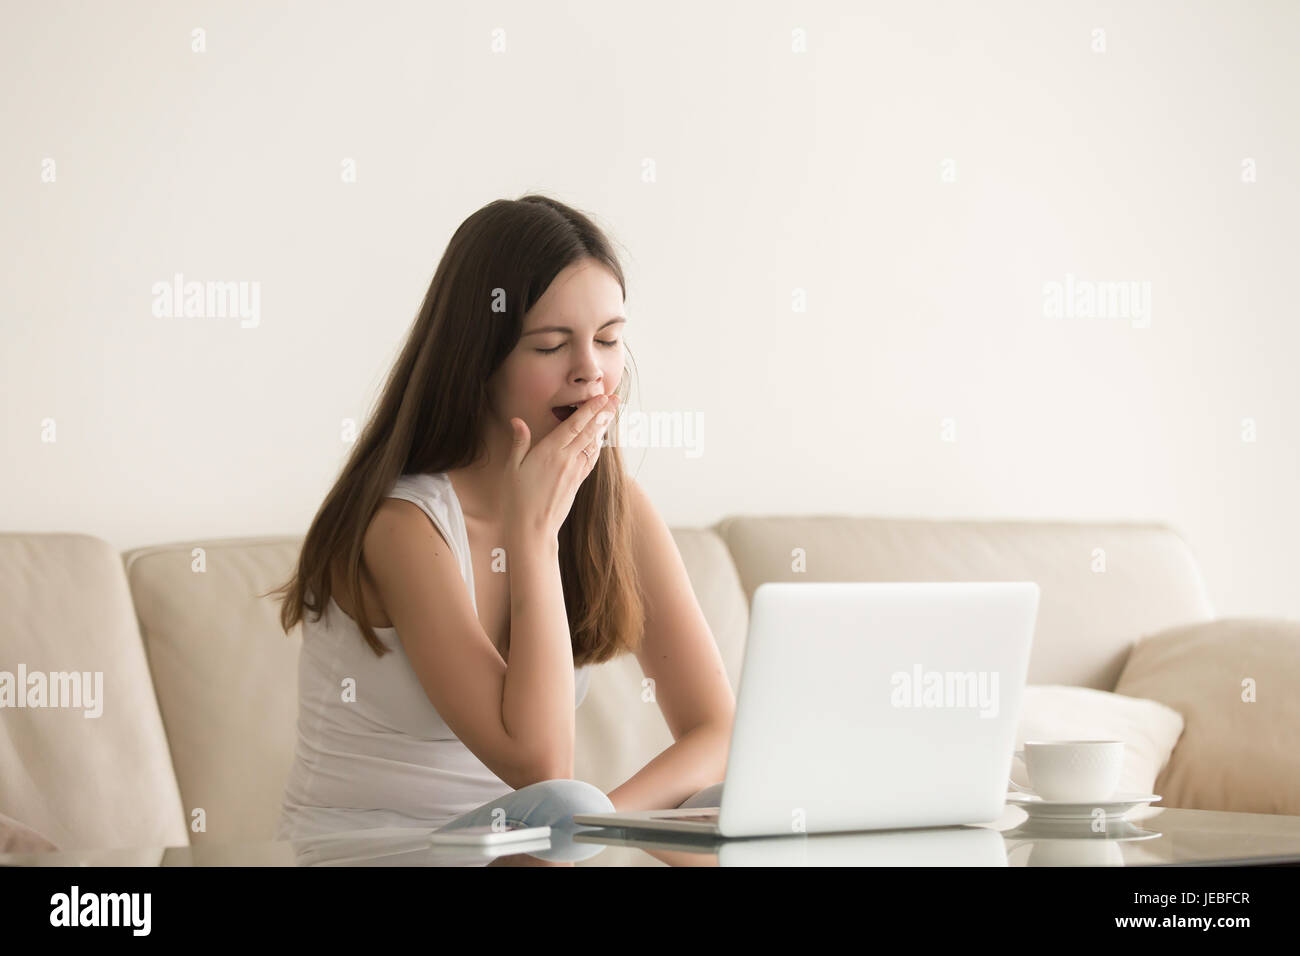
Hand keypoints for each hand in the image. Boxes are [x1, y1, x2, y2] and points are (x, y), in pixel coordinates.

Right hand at [504, 393, 618, 542]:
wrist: (532, 529)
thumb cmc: (517, 499)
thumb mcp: (512, 468)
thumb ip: (519, 443)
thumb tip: (517, 421)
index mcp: (549, 452)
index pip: (574, 425)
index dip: (589, 409)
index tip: (601, 396)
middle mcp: (566, 460)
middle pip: (589, 431)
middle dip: (603, 413)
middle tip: (615, 398)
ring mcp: (574, 472)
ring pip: (592, 444)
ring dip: (603, 427)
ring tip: (612, 412)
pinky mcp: (577, 482)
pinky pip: (591, 459)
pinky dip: (597, 446)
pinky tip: (601, 439)